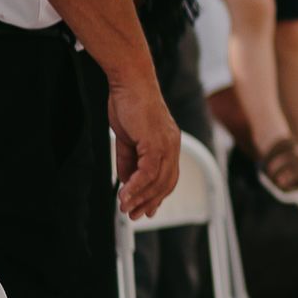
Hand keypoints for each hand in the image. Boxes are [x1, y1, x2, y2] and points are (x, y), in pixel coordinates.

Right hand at [110, 71, 180, 218]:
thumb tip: (127, 182)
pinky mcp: (156, 142)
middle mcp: (172, 146)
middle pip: (166, 183)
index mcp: (169, 144)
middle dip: (150, 202)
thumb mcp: (128, 139)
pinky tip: (124, 195)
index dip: (158, 195)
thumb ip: (129, 162)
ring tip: (126, 208)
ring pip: (157, 180)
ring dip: (140, 198)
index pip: (169, 176)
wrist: (130, 82)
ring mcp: (167, 144)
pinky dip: (136, 186)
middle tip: (134, 215)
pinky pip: (148, 172)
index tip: (147, 209)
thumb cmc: (129, 105)